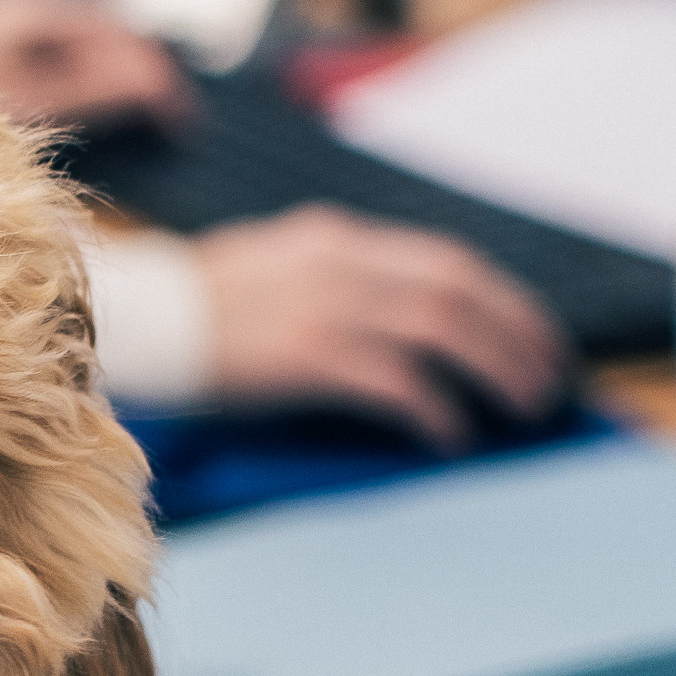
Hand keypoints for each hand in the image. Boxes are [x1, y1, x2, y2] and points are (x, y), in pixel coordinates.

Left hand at [0, 0, 192, 131]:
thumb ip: (90, 88)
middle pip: (104, 29)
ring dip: (116, 74)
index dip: (154, 71)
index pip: (115, 29)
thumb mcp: (23, 104)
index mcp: (28, 4)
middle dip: (141, 69)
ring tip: (149, 115)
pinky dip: (87, 77)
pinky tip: (100, 106)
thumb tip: (155, 80)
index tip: (183, 114)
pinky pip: (59, 53)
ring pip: (83, 41)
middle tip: (176, 117)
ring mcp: (6, 17)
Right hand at [193, 205, 570, 446]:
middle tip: (547, 383)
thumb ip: (334, 280)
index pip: (446, 261)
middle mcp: (337, 263)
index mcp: (334, 240)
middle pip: (459, 289)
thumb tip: (405, 318)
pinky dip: (434, 407)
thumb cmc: (195, 314)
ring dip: (495, 369)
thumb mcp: (273, 269)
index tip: (534, 339)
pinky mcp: (303, 355)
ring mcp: (321, 306)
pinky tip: (451, 435)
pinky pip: (393, 379)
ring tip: (523, 409)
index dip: (504, 301)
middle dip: (516, 336)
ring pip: (441, 327)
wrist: (128, 326)